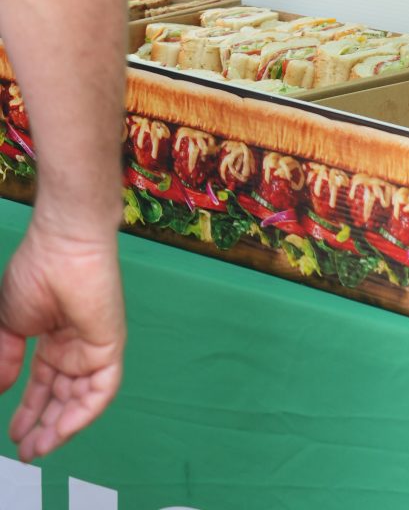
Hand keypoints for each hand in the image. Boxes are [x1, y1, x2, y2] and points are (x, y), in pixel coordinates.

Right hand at [0, 222, 124, 461]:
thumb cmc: (36, 272)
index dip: (30, 409)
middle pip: (63, 395)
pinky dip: (84, 413)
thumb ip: (5, 360)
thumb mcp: (9, 325)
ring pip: (82, 398)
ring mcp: (94, 345)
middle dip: (45, 424)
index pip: (44, 383)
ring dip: (62, 425)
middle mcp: (75, 345)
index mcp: (53, 337)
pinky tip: (62, 429)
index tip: (15, 435)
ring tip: (39, 447)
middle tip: (28, 449)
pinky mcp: (110, 345)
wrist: (63, 246)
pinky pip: (102, 389)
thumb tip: (1, 391)